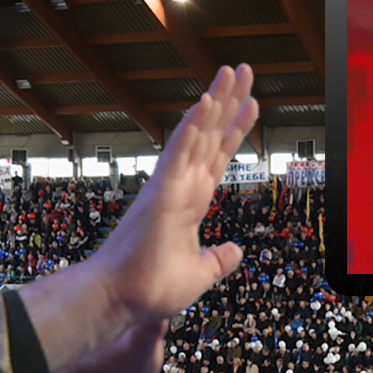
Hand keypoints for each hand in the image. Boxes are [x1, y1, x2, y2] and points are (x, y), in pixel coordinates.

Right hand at [89, 64, 260, 330]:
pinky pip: (179, 152)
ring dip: (215, 101)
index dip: (235, 130)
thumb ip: (218, 260)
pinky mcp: (159, 192)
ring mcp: (169, 185)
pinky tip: (206, 101)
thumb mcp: (199, 274)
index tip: (251, 105)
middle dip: (229, 103)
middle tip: (245, 71)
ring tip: (233, 71)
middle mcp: (180, 187)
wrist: (121, 302)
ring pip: (197, 134)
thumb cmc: (150, 288)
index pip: (217, 157)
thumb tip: (236, 250)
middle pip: (211, 136)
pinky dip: (193, 126)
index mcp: (190, 203)